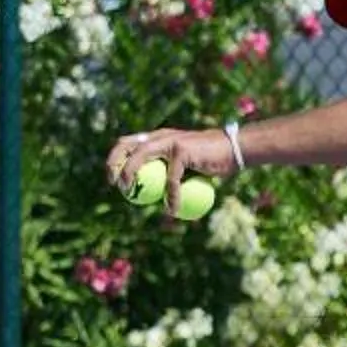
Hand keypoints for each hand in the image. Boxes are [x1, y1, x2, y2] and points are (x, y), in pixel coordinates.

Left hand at [104, 125, 236, 208]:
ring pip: (141, 156)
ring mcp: (170, 140)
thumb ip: (170, 173)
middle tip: (117, 186)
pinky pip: (171, 179)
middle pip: (126, 144)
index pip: (128, 143)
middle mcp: (160, 136)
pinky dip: (172, 196)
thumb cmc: (212, 161)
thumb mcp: (187, 165)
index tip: (113, 179)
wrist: (234, 150)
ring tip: (130, 193)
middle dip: (114, 163)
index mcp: (158, 138)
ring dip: (130, 174)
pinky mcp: (182, 150)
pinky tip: (172, 210)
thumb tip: (154, 196)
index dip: (115, 158)